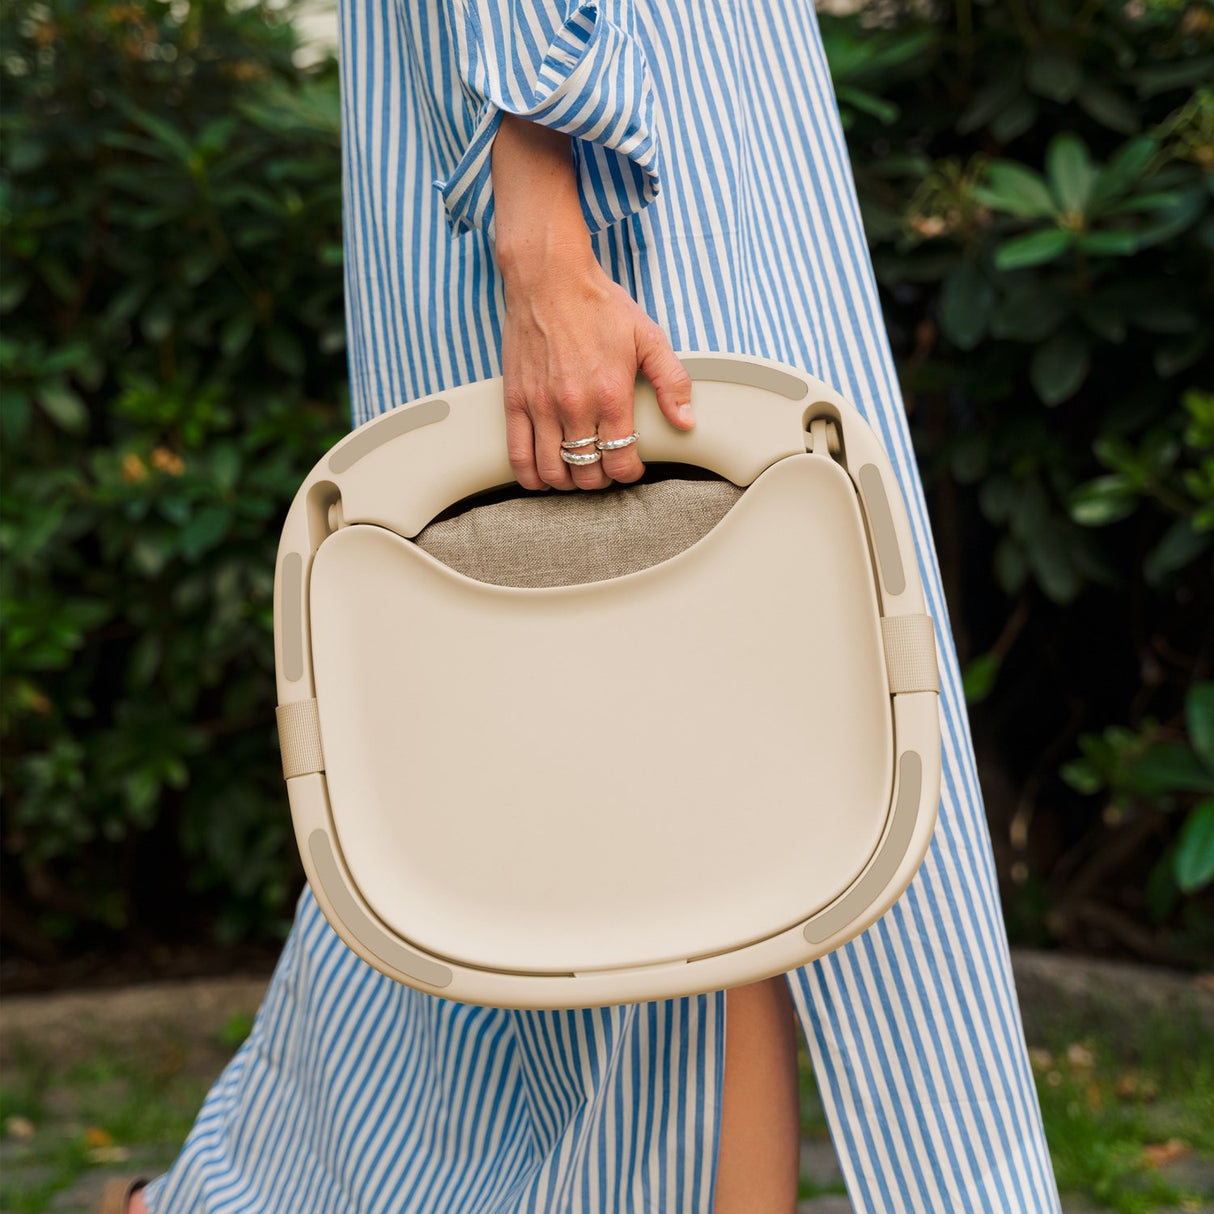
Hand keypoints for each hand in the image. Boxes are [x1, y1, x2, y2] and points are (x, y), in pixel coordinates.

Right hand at [499, 248, 694, 490]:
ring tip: (576, 471)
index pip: (621, 460)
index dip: (628, 473)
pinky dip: (530, 476)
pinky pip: (518, 455)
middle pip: (587, 472)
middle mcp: (575, 406)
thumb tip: (686, 420)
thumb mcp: (648, 337)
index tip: (629, 467)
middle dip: (600, 479)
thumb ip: (671, 381)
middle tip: (604, 468)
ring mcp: (542, 406)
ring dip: (568, 482)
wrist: (549, 278)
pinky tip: (542, 476)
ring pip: (553, 471)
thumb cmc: (598, 305)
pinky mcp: (515, 401)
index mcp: (611, 395)